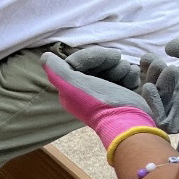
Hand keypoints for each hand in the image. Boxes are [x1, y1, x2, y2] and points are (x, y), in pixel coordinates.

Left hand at [42, 51, 157, 151]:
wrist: (128, 122)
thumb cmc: (98, 102)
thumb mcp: (71, 85)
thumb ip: (56, 71)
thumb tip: (46, 57)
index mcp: (72, 88)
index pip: (79, 62)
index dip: (93, 55)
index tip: (109, 56)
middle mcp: (87, 90)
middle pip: (96, 64)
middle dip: (109, 61)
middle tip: (118, 63)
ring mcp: (106, 92)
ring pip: (112, 67)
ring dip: (121, 67)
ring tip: (125, 74)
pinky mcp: (122, 94)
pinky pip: (125, 76)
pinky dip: (130, 75)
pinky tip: (133, 80)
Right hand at [139, 38, 178, 133]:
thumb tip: (167, 49)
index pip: (163, 77)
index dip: (152, 66)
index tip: (147, 57)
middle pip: (157, 87)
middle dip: (151, 73)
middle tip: (154, 62)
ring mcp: (178, 112)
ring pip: (156, 100)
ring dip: (153, 82)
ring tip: (159, 68)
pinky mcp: (177, 124)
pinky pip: (158, 116)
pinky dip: (151, 101)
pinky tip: (149, 87)